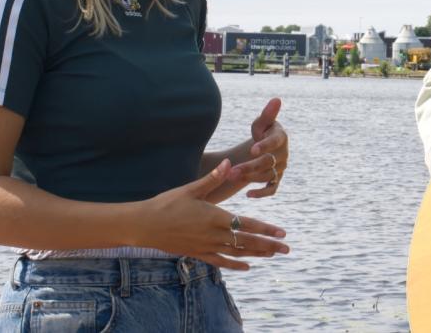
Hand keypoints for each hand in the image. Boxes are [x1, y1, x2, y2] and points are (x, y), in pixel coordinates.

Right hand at [136, 160, 289, 269]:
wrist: (144, 225)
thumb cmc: (166, 204)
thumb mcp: (190, 189)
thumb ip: (213, 178)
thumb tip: (229, 163)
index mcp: (214, 217)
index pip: (246, 224)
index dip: (266, 229)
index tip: (282, 232)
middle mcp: (213, 234)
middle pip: (246, 242)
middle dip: (268, 245)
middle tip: (287, 248)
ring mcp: (206, 246)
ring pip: (237, 253)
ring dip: (257, 254)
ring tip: (273, 254)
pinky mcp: (198, 253)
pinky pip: (220, 261)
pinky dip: (235, 264)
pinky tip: (248, 266)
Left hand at [226, 98, 287, 198]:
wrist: (263, 149)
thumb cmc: (261, 132)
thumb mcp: (261, 123)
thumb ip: (267, 114)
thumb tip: (277, 99)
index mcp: (281, 138)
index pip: (275, 142)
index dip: (265, 146)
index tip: (251, 149)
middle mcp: (284, 155)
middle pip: (268, 162)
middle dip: (250, 166)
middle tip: (231, 171)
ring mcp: (281, 169)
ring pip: (267, 176)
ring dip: (249, 178)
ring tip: (230, 177)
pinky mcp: (276, 180)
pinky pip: (272, 190)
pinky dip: (261, 193)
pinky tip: (247, 195)